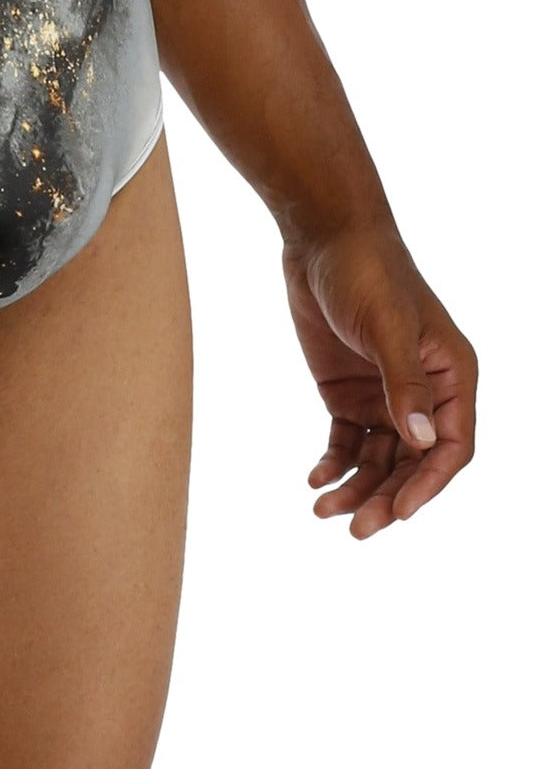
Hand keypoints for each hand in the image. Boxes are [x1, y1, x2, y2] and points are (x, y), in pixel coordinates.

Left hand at [280, 221, 476, 538]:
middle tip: (356, 529)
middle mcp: (424, 392)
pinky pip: (347, 441)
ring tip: (322, 509)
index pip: (452, 446)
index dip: (428, 483)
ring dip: (356, 486)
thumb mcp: (389, 327)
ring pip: (378, 458)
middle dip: (387, 496)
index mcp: (452, 376)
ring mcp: (385, 394)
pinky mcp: (348, 392)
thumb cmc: (367, 272)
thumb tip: (421, 441)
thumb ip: (405, 385)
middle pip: (413, 462)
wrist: (322, 239)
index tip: (398, 513)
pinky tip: (315, 479)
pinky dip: (334, 463)